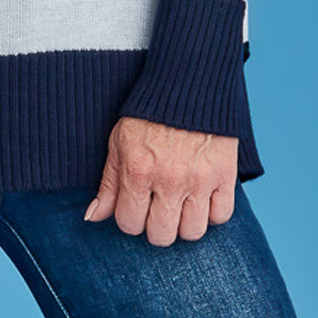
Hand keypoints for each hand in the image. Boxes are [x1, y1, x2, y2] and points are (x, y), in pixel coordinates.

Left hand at [84, 117, 237, 244]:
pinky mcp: (225, 174)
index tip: (135, 204)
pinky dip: (212, 212)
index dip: (130, 216)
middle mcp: (169, 180)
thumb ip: (108, 183)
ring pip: (192, 232)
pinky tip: (202, 196)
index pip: (129, 224)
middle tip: (157, 205)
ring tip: (180, 202)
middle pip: (161, 236)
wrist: (188, 81)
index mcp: (137, 171)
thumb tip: (92, 217)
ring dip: (184, 222)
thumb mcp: (119, 141)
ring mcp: (199, 179)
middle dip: (155, 225)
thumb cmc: (148, 112)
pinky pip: (221, 216)